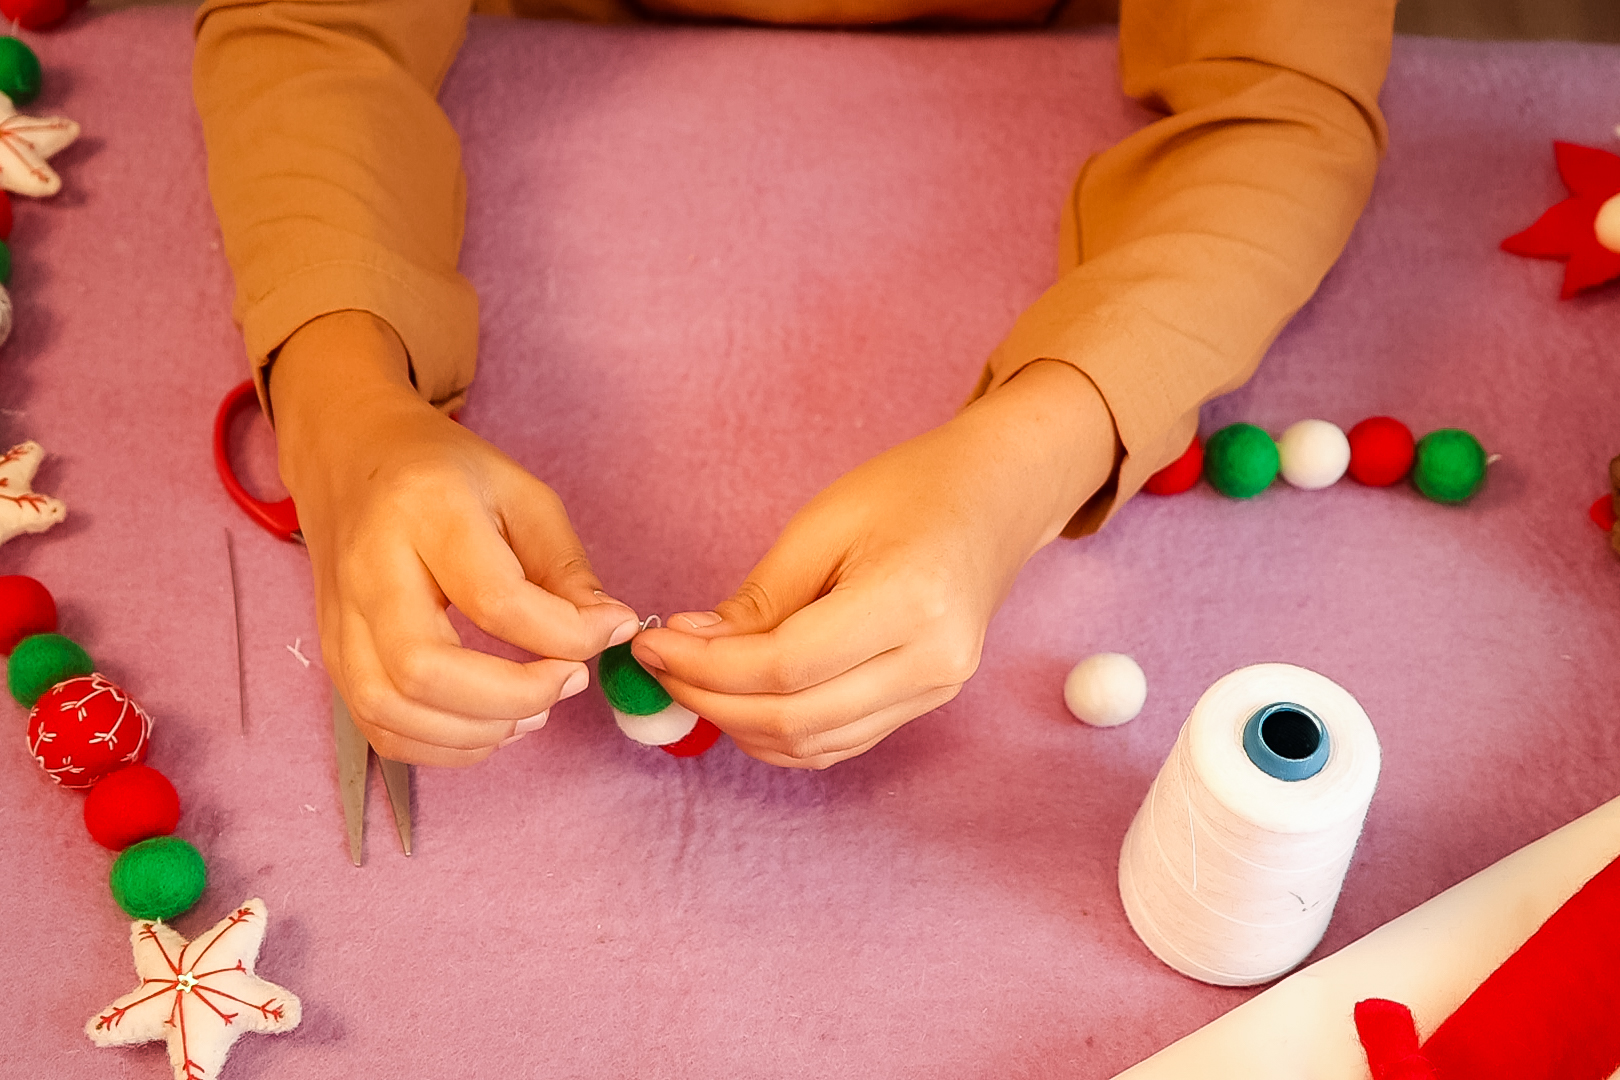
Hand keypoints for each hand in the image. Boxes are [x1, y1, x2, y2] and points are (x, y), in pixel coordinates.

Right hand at [270, 312, 638, 765]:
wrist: (349, 454)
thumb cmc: (444, 473)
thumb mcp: (522, 495)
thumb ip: (566, 568)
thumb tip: (610, 632)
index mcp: (425, 513)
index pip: (495, 599)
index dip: (566, 633)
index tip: (611, 630)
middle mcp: (369, 570)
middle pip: (425, 669)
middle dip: (513, 697)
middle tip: (568, 681)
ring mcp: (340, 618)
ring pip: (391, 709)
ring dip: (476, 731)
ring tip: (533, 709)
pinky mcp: (333, 653)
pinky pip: (377, 726)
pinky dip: (440, 746)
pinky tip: (488, 725)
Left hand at [631, 360, 1118, 767]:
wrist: (997, 499)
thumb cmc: (914, 491)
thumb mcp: (825, 523)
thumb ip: (761, 598)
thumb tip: (692, 646)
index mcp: (911, 601)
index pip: (785, 666)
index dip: (707, 667)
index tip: (654, 645)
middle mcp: (932, 661)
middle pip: (796, 718)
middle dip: (711, 701)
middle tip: (659, 669)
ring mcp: (936, 690)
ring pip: (814, 744)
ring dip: (739, 725)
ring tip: (692, 683)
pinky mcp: (927, 702)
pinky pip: (839, 743)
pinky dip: (779, 736)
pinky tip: (740, 702)